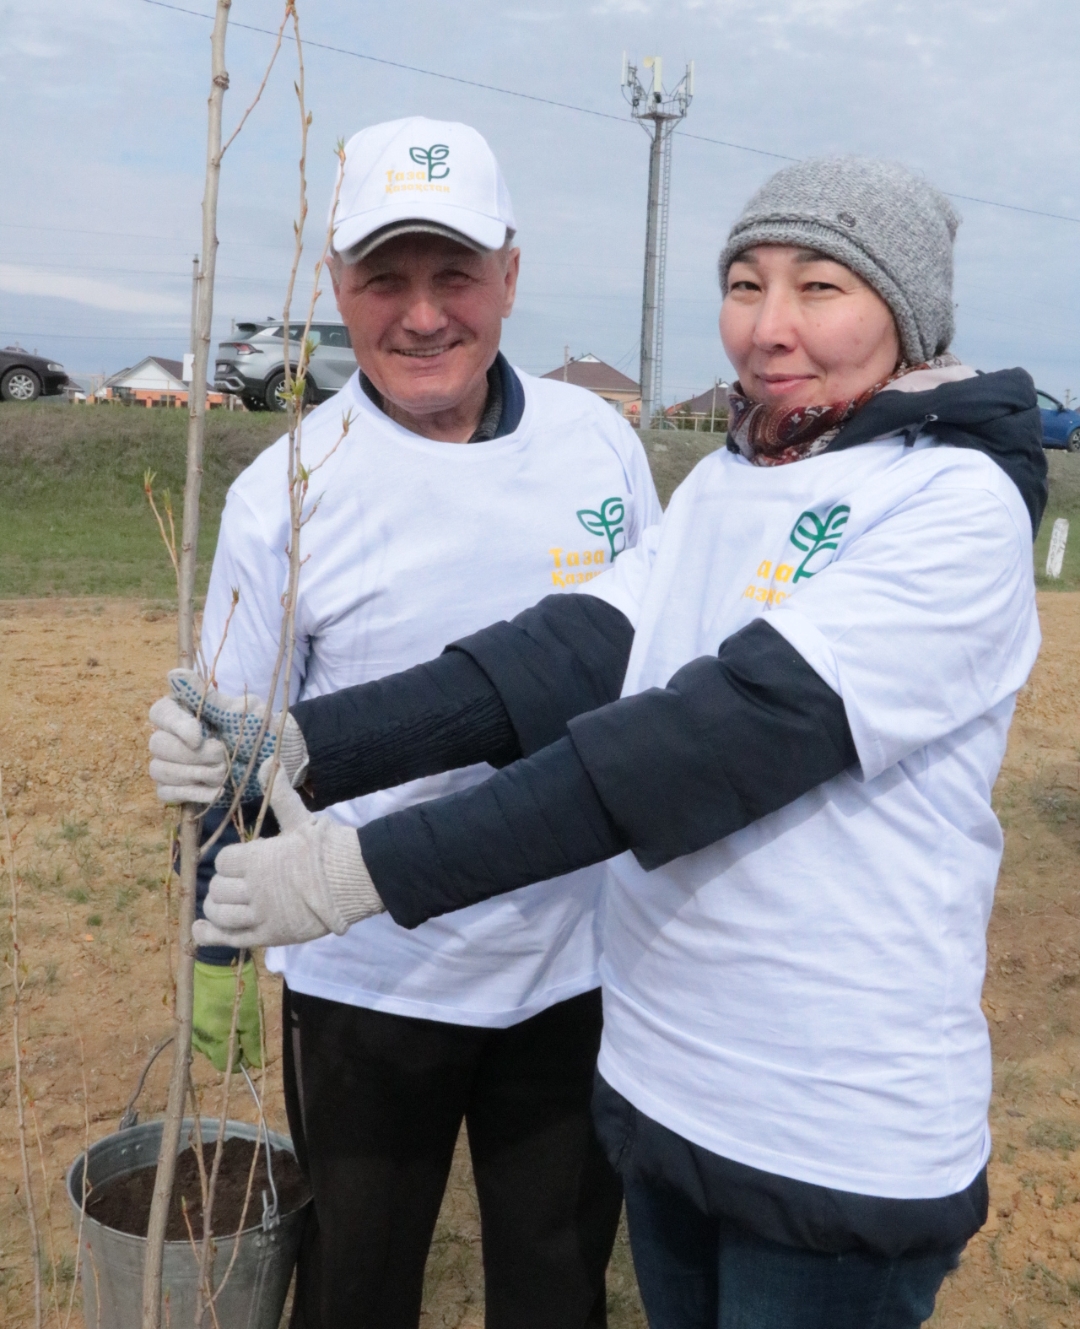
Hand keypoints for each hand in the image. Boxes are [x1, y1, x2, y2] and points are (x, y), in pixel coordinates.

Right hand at [148, 669, 307, 806]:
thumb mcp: (238, 712)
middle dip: (191, 755)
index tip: (198, 737)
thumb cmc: (257, 729)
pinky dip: (191, 794)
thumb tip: (174, 675)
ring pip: (159, 770)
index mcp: (184, 712)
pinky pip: (166, 793)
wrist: (275, 760)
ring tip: (223, 772)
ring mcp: (173, 764)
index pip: (160, 713)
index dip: (176, 726)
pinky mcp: (179, 788)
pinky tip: (214, 791)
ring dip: (193, 774)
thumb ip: (205, 698)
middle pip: (158, 745)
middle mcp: (172, 736)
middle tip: (221, 754)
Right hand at [191, 958, 262, 1072]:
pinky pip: (198, 1030)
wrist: (214, 959)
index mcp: (213, 1039)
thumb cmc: (236, 986)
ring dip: (217, 1039)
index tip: (248, 1051)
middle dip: (228, 1049)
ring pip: (205, 1044)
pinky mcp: (185, 1013)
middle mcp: (197, 1037)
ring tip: (229, 1022)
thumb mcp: (251, 1015)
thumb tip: (255, 1064)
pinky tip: (217, 1014)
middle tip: (241, 1033)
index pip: (224, 1065)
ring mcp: (189, 1025)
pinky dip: (209, 1028)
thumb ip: (252, 1043)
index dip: (239, 1061)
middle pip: (214, 1056)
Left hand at [192, 761, 384, 949]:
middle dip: (224, 886)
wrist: (353, 880)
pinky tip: (200, 931)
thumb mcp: (301, 819)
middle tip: (237, 886)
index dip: (229, 863)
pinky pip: (229, 938)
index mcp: (257, 858)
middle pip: (218, 889)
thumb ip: (281, 795)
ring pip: (220, 913)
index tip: (241, 865)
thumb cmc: (326, 848)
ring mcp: (261, 914)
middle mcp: (254, 887)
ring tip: (228, 906)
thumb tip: (269, 762)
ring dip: (218, 909)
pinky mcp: (269, 934)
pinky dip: (209, 935)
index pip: (223, 862)